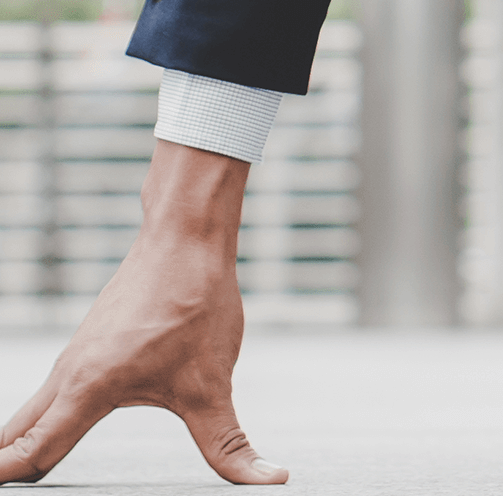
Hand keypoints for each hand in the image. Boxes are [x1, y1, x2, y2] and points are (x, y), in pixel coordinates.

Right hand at [0, 141, 286, 484]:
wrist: (186, 240)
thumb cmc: (195, 303)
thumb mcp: (212, 385)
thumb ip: (228, 443)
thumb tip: (269, 481)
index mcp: (88, 390)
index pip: (32, 452)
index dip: (7, 478)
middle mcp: (69, 375)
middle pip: (16, 437)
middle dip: (5, 465)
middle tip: (7, 487)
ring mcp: (74, 359)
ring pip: (32, 414)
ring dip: (18, 445)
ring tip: (17, 473)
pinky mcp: (88, 346)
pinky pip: (51, 394)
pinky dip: (39, 421)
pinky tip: (51, 433)